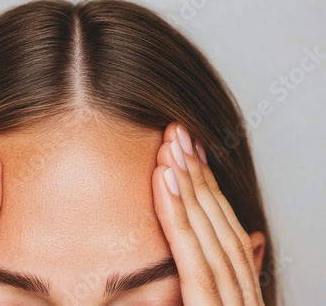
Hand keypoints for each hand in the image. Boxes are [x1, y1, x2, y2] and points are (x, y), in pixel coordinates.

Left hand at [152, 122, 263, 304]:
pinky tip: (165, 179)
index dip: (209, 185)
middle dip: (197, 173)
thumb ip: (225, 276)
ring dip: (188, 183)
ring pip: (209, 232)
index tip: (191, 150)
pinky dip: (178, 216)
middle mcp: (242, 293)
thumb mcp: (212, 304)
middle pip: (219, 222)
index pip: (224, 227)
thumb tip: (254, 237)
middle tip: (178, 132)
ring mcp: (233, 304)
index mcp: (240, 290)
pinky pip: (194, 260)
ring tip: (170, 145)